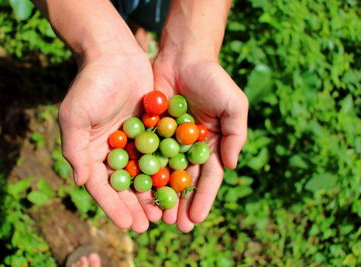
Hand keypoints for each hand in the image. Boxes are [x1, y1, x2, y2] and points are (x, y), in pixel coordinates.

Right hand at [58, 48, 161, 232]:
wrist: (114, 53)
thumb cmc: (91, 83)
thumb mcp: (75, 115)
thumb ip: (75, 149)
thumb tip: (79, 182)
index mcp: (91, 151)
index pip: (101, 186)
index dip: (113, 206)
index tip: (125, 224)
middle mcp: (111, 150)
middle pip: (124, 185)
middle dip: (134, 206)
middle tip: (148, 225)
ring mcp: (132, 141)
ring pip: (143, 174)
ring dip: (152, 193)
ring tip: (163, 213)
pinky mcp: (150, 130)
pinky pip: (159, 154)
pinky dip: (166, 170)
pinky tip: (176, 185)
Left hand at [152, 53, 248, 231]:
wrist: (183, 56)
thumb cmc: (212, 78)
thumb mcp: (234, 104)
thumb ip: (236, 134)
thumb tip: (232, 166)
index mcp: (211, 144)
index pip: (209, 176)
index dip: (204, 198)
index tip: (197, 219)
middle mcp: (189, 146)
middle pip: (185, 180)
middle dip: (181, 203)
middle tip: (176, 226)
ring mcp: (168, 140)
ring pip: (164, 173)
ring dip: (161, 194)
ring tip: (157, 216)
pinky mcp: (149, 131)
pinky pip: (145, 154)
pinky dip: (142, 172)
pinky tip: (137, 190)